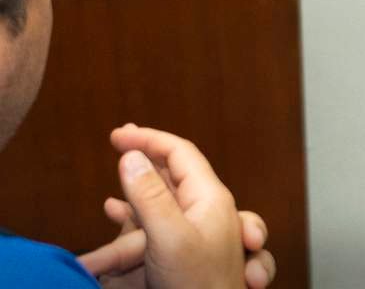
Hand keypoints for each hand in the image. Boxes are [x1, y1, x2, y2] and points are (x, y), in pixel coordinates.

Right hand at [83, 126, 247, 288]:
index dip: (150, 139)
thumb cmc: (198, 285)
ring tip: (110, 196)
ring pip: (163, 206)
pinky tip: (119, 218)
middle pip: (173, 175)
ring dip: (136, 200)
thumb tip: (133, 156)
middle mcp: (207, 212)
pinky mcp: (184, 256)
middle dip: (146, 159)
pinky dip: (137, 221)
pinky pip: (159, 230)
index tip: (118, 134)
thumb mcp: (170, 237)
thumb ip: (151, 196)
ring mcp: (197, 234)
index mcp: (210, 199)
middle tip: (121, 140)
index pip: (181, 153)